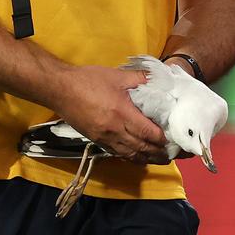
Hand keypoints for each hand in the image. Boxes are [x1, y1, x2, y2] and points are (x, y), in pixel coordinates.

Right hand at [51, 65, 169, 164]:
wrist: (60, 89)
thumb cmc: (88, 80)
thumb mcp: (117, 75)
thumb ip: (139, 78)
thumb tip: (158, 80)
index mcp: (122, 113)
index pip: (148, 133)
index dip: (162, 139)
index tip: (173, 140)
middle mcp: (115, 130)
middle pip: (142, 148)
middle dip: (159, 153)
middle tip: (172, 155)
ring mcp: (105, 138)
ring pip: (131, 155)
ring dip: (147, 159)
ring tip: (160, 160)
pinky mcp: (97, 141)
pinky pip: (118, 154)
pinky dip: (132, 157)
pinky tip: (138, 157)